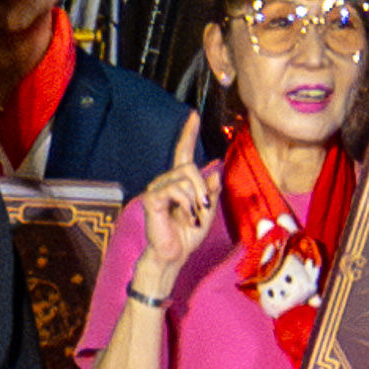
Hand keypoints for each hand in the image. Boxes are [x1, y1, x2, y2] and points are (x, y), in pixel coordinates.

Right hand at [128, 116, 221, 271]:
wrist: (175, 253)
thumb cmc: (188, 234)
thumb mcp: (208, 211)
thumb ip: (212, 191)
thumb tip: (215, 171)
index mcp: (180, 181)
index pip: (184, 153)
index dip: (188, 133)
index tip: (193, 115)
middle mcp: (166, 180)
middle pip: (189, 166)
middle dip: (203, 187)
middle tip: (203, 207)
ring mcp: (157, 188)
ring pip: (185, 178)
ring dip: (196, 199)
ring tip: (192, 216)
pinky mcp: (152, 199)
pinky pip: (176, 190)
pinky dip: (186, 204)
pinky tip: (185, 216)